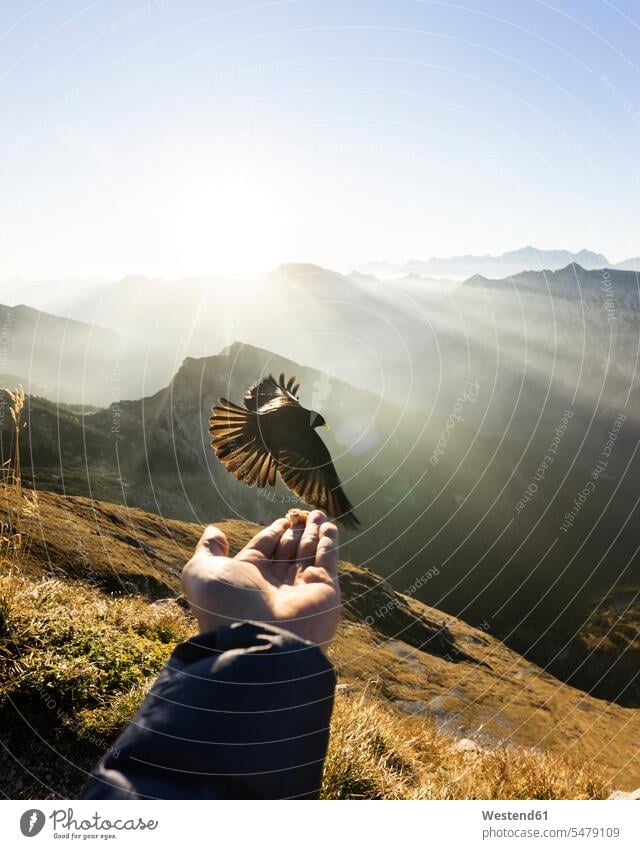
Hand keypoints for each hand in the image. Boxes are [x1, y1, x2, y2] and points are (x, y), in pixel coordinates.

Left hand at [181, 510, 340, 647]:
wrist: (259, 640)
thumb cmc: (227, 606)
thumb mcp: (201, 573)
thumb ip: (207, 550)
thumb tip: (213, 531)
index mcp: (247, 578)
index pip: (264, 547)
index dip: (273, 532)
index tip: (283, 519)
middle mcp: (274, 584)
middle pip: (287, 549)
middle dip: (296, 531)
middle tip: (302, 513)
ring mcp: (301, 588)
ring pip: (308, 552)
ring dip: (314, 532)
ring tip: (318, 512)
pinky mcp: (325, 591)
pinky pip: (327, 560)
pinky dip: (329, 542)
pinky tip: (329, 526)